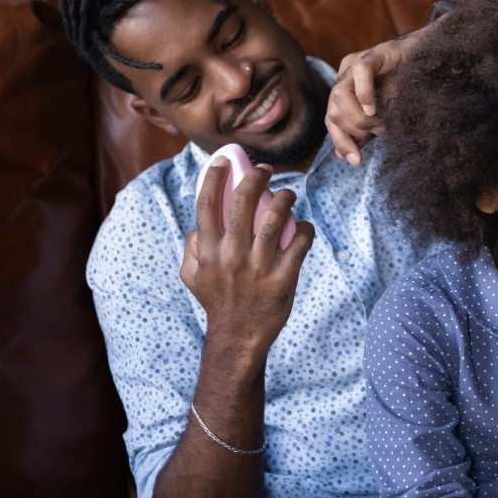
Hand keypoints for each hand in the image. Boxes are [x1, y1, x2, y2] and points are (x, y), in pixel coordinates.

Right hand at [180, 157, 313, 354]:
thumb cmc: (217, 301)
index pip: (208, 203)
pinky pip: (300, 244)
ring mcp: (258, 268)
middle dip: (256, 176)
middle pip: (244, 201)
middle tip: (265, 170)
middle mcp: (231, 256)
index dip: (215, 176)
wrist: (238, 337)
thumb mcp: (192, 276)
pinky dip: (306, 229)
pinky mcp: (283, 280)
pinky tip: (304, 226)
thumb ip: (192, 248)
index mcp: (207, 251)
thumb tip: (200, 224)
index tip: (226, 160)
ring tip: (288, 194)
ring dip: (285, 198)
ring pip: (276, 218)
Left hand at [326, 22, 432, 166]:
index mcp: (345, 90)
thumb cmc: (407, 89)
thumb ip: (362, 133)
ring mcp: (357, 62)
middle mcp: (346, 75)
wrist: (431, 61)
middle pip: (332, 111)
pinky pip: (361, 72)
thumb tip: (341, 155)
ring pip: (339, 94)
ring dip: (357, 118)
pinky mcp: (375, 53)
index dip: (340, 142)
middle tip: (378, 133)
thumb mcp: (382, 117)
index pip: (332, 120)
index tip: (356, 161)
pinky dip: (363, 94)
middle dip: (352, 132)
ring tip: (380, 124)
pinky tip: (373, 109)